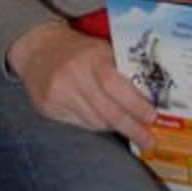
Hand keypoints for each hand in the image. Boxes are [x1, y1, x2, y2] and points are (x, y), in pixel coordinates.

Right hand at [7, 21, 156, 148]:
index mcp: (92, 58)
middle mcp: (73, 76)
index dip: (135, 105)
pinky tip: (107, 125)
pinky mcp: (48, 108)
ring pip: (94, 121)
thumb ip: (122, 68)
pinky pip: (79, 124)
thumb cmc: (80, 49)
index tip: (152, 117)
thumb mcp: (103, 49)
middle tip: (149, 141)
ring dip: (116, 128)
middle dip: (131, 128)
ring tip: (133, 132)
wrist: (39, 48)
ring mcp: (58, 94)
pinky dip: (97, 125)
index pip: (115, 86)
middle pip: (106, 110)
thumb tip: (149, 94)